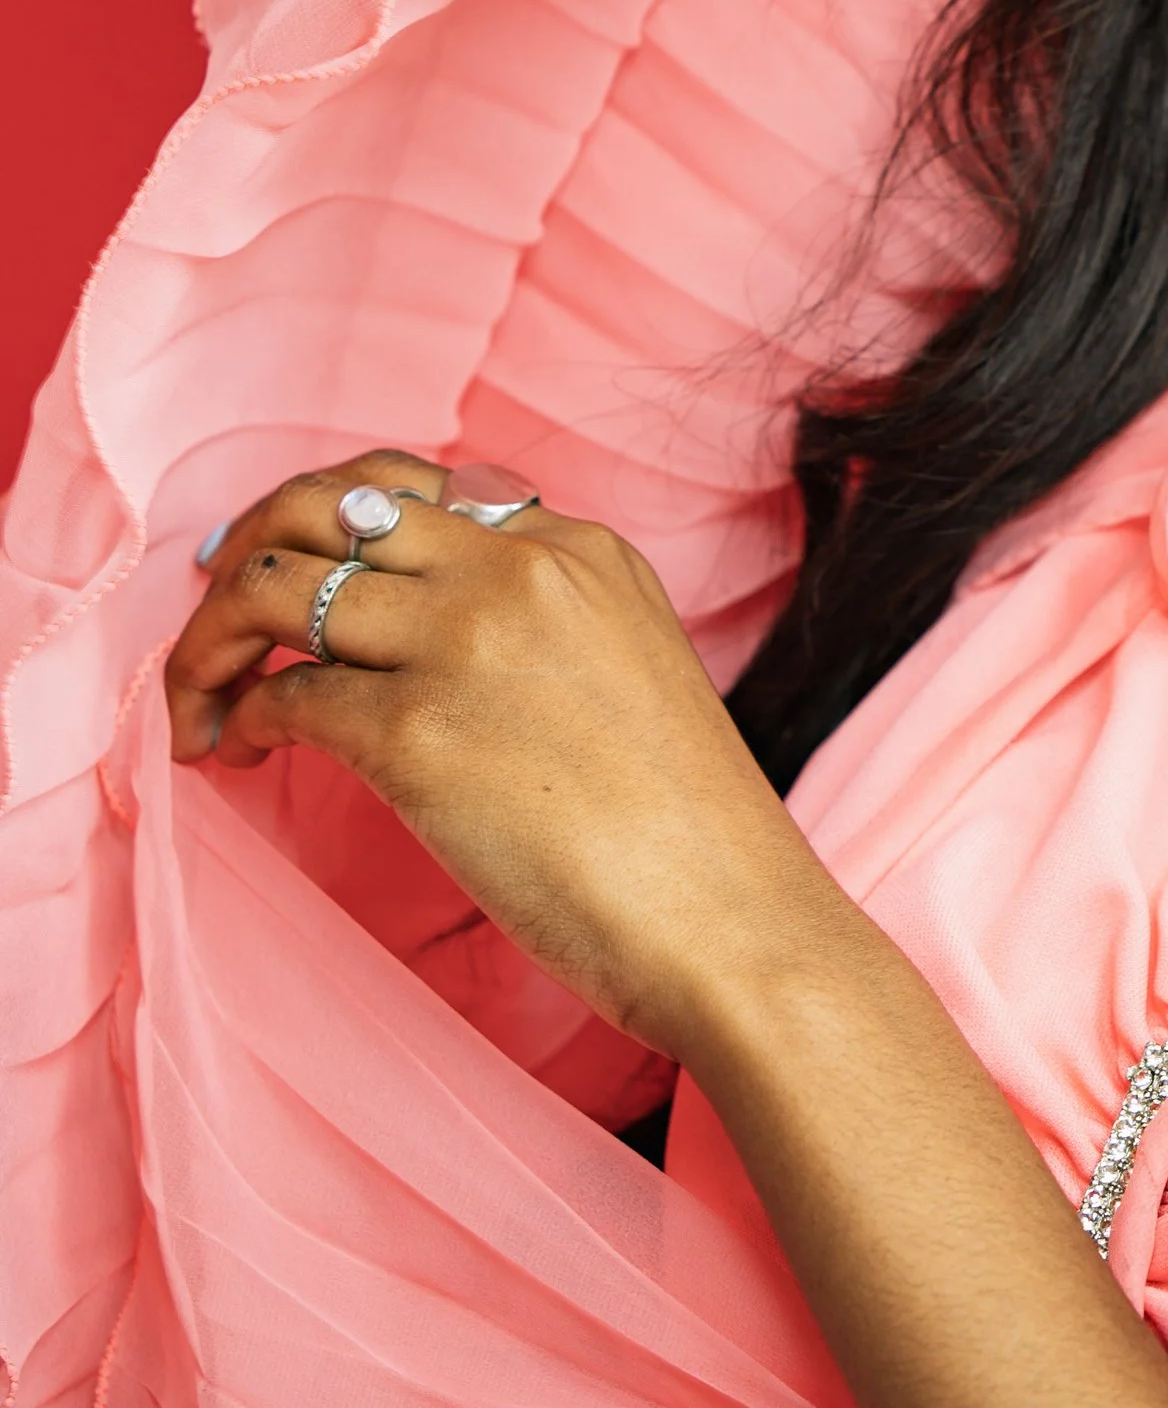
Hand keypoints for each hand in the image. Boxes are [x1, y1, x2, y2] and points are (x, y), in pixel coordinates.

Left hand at [166, 455, 824, 1053]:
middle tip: (214, 620)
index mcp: (575, 549)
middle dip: (242, 554)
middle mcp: (515, 572)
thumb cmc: (688, 830)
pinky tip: (238, 755)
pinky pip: (283, 696)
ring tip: (197, 701)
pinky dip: (235, 719)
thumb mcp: (630, 666)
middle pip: (323, 505)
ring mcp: (464, 645)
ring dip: (209, 642)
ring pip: (276, 586)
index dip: (325, 526)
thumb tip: (424, 634)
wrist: (731, 918)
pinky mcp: (418, 735)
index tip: (281, 572)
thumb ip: (544, 624)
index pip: (410, 489)